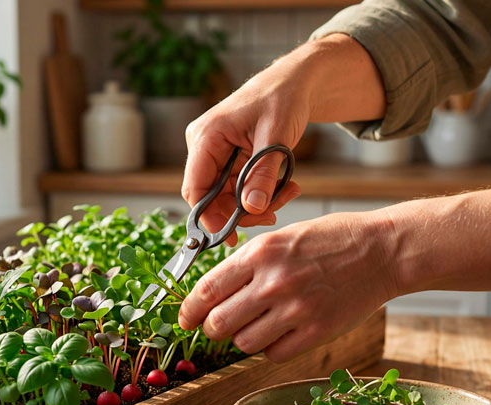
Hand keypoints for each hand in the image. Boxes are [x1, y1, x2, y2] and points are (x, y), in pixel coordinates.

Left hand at [177, 212, 397, 361]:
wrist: (384, 250)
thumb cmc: (333, 240)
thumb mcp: (283, 237)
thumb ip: (249, 263)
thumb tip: (215, 292)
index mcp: (261, 253)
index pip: (207, 290)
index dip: (189, 311)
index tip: (185, 320)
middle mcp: (273, 282)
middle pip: (219, 323)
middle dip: (213, 329)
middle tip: (219, 327)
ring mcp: (296, 309)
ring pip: (243, 343)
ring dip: (243, 340)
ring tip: (257, 326)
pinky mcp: (317, 331)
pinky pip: (274, 354)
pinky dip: (271, 349)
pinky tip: (281, 333)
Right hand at [181, 35, 385, 245]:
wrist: (295, 82)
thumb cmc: (282, 98)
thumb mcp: (276, 137)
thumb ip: (262, 174)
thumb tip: (251, 209)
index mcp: (206, 136)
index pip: (195, 188)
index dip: (209, 216)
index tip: (229, 236)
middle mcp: (204, 146)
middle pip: (210, 196)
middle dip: (240, 212)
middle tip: (272, 215)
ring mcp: (216, 153)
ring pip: (226, 195)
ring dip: (255, 203)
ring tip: (288, 193)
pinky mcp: (229, 159)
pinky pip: (238, 187)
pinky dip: (259, 192)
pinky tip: (283, 187)